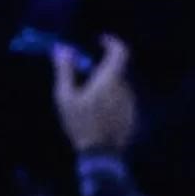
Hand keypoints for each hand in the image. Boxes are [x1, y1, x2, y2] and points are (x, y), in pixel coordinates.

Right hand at [52, 34, 136, 153]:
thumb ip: (64, 69)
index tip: (100, 41)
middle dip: (101, 69)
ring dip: (106, 86)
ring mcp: (131, 102)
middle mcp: (125, 88)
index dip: (112, 42)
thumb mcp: (65, 96)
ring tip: (88, 100)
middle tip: (83, 77)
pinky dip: (111, 99)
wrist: (101, 155)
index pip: (120, 51)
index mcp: (110, 80)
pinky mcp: (133, 115)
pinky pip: (122, 100)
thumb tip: (61, 47)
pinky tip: (98, 114)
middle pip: (116, 70)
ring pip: (119, 86)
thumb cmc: (81, 124)